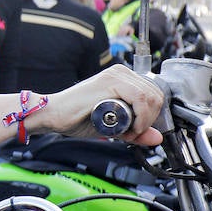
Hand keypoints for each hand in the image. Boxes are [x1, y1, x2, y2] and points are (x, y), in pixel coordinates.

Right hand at [22, 65, 164, 146]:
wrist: (53, 115)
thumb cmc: (76, 118)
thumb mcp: (114, 127)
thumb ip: (135, 131)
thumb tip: (158, 138)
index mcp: (123, 78)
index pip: (154, 95)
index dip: (151, 117)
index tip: (137, 131)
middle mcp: (121, 72)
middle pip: (156, 95)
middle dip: (149, 120)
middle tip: (133, 133)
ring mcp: (116, 75)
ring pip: (150, 97)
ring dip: (145, 120)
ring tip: (129, 132)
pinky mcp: (110, 81)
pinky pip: (140, 98)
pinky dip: (140, 116)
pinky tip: (129, 127)